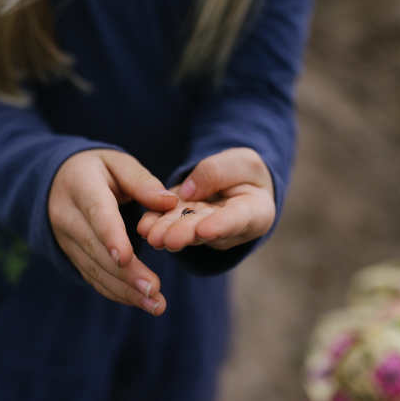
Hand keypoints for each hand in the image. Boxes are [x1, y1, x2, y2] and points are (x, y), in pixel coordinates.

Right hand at [48, 149, 177, 314]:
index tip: (125, 258)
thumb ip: (141, 181)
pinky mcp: (71, 255)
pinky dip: (115, 291)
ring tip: (156, 304)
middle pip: (95, 247)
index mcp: (80, 185)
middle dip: (125, 273)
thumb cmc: (96, 169)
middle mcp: (67, 215)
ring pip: (93, 268)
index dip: (110, 236)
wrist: (56, 182)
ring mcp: (65, 239)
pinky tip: (140, 301)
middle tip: (154, 290)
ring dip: (124, 290)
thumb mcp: (117, 162)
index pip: (96, 212)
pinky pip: (91, 276)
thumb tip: (169, 203)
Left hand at [137, 148, 275, 251]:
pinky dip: (156, 224)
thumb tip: (189, 191)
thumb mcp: (243, 162)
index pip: (238, 220)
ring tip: (153, 236)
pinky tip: (144, 227)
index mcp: (255, 212)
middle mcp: (228, 228)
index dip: (221, 226)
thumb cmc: (246, 172)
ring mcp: (203, 227)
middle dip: (187, 233)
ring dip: (168, 233)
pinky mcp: (183, 220)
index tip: (205, 231)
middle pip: (206, 230)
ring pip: (184, 229)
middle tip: (170, 239)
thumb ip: (219, 173)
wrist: (236, 182)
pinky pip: (168, 221)